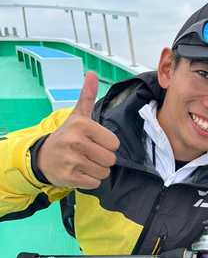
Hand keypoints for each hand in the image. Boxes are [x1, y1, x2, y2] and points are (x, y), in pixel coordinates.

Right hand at [36, 71, 119, 188]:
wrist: (43, 157)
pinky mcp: (70, 177)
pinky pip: (94, 183)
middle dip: (103, 159)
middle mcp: (76, 142)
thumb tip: (92, 74)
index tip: (95, 142)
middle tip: (89, 154)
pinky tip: (80, 172)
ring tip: (84, 162)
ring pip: (104, 172)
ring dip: (97, 170)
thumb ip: (87, 96)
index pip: (114, 143)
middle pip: (111, 159)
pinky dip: (89, 180)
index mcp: (82, 125)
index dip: (107, 144)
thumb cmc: (66, 136)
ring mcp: (72, 160)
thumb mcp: (76, 115)